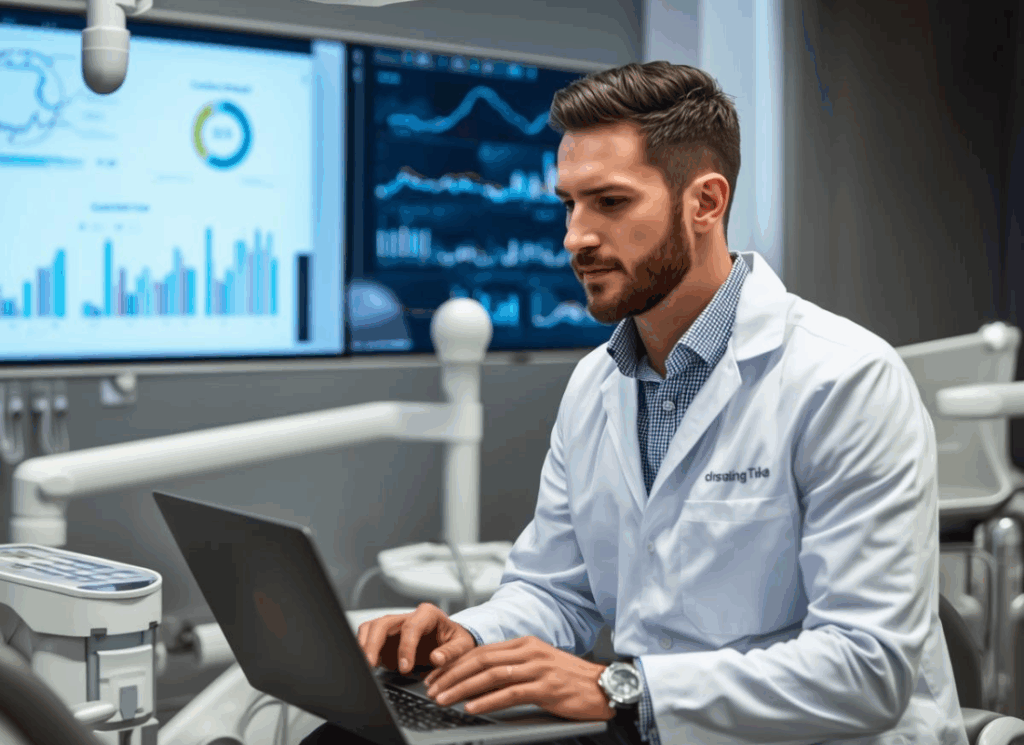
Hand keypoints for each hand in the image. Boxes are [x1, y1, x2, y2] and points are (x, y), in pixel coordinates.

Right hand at [357, 602, 477, 674]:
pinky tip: (365, 665)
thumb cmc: (456, 641)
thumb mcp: (463, 646)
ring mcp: (394, 627)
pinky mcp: (385, 639)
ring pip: (371, 628)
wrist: (451, 642)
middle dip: (374, 643)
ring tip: (364, 665)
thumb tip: (437, 658)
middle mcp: (407, 617)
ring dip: (364, 645)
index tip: (405, 668)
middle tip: (371, 665)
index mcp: (428, 614)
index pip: (411, 627)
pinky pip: (368, 638)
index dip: (405, 647)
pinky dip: (363, 649)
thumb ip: (451, 652)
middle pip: (383, 624)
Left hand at [422, 635, 615, 721]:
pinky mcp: (546, 687)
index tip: (436, 677)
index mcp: (525, 644)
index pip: (481, 651)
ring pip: (490, 675)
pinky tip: (471, 708)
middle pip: (481, 660)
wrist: (605, 686)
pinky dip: (487, 700)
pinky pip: (510, 693)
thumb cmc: (571, 680)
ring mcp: (538, 668)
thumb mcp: (539, 666)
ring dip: (463, 688)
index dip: (455, 664)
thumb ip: (513, 668)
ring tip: (444, 700)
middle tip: (431, 689)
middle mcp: (529, 651)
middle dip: (452, 675)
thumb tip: (480, 682)